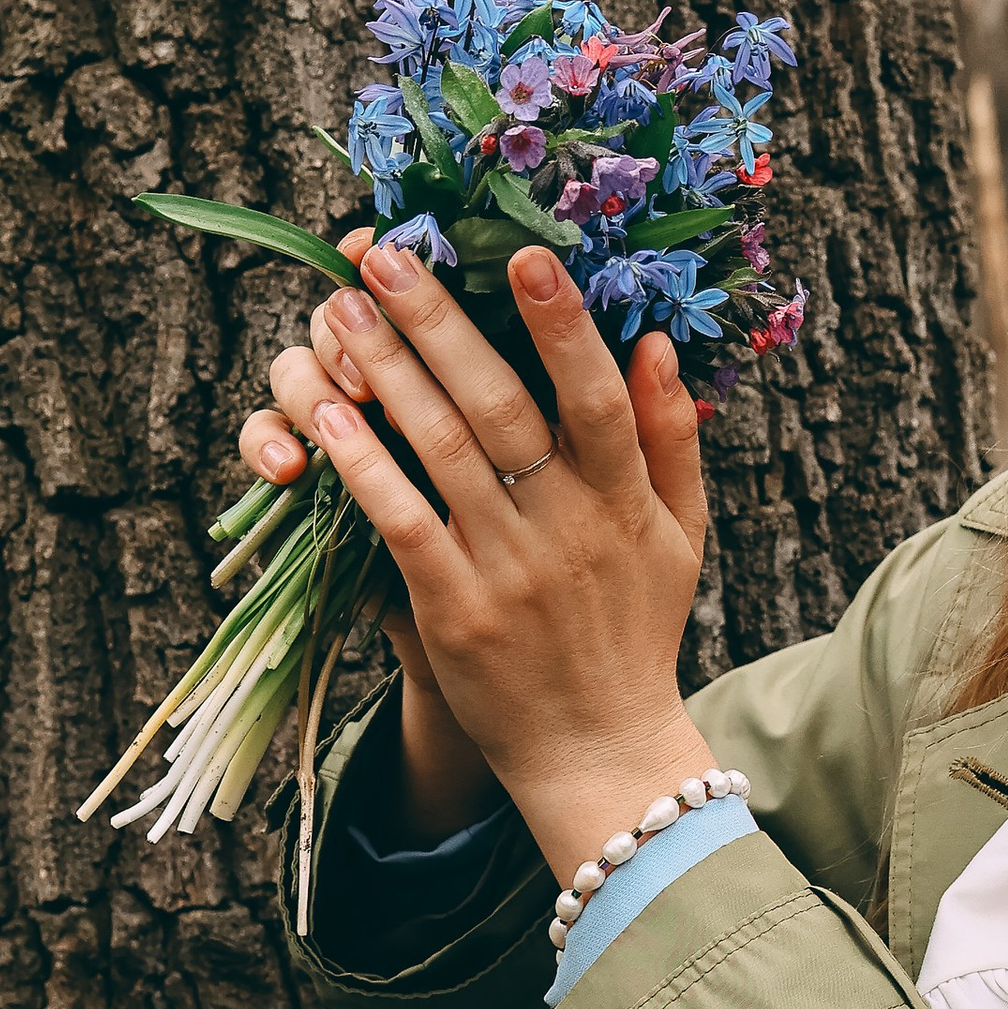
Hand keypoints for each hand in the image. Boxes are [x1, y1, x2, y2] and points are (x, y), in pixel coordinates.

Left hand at [256, 237, 715, 887]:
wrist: (599, 752)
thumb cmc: (637, 632)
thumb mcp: (681, 535)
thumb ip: (671, 438)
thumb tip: (655, 342)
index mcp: (625, 498)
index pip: (595, 394)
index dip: (562, 325)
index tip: (526, 255)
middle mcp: (566, 523)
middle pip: (499, 403)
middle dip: (439, 321)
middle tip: (385, 256)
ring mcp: (506, 565)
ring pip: (440, 448)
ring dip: (386, 372)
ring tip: (341, 311)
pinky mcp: (451, 607)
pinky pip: (400, 520)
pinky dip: (364, 464)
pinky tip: (326, 415)